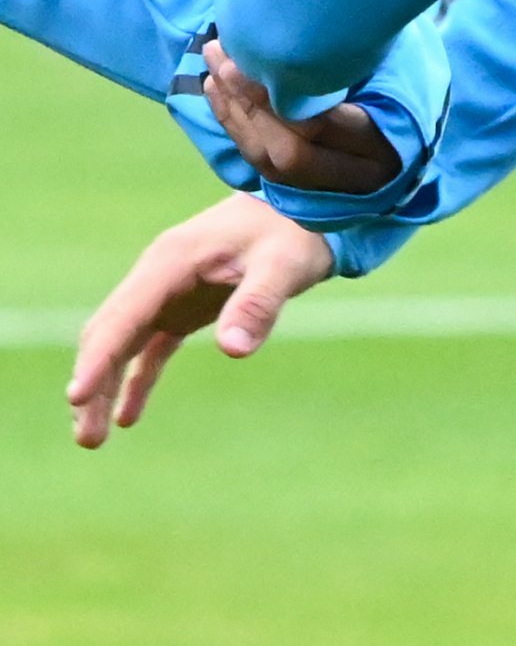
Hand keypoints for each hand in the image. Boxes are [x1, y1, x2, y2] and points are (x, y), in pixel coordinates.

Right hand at [65, 194, 334, 446]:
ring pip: (121, 344)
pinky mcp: (183, 307)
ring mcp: (167, 293)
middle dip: (92, 383)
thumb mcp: (285, 265)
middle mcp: (158, 277)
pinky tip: (127, 417)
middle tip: (86, 439)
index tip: (76, 397)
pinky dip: (135, 379)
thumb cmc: (297, 230)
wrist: (309, 205)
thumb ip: (258, 303)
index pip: (123, 315)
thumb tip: (235, 351)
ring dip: (105, 386)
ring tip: (92, 439)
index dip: (99, 358)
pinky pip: (150, 348)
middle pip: (110, 334)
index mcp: (171, 261)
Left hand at [201, 37, 400, 196]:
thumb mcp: (403, 67)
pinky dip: (234, 124)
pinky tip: (218, 90)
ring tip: (214, 65)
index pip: (321, 127)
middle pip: (289, 151)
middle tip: (222, 57)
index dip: (278, 96)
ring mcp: (328, 189)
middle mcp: (358, 176)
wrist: (413, 136)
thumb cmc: (413, 83)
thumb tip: (319, 25)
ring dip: (233, 112)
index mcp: (389, 146)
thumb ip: (366, 58)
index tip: (249, 56)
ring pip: (267, 161)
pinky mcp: (302, 190)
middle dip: (249, 105)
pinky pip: (258, 161)